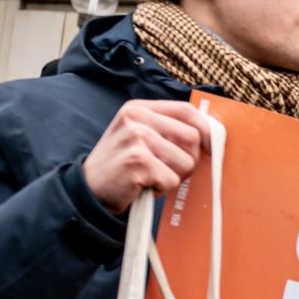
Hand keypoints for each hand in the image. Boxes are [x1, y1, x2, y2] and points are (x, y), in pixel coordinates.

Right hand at [81, 100, 210, 212]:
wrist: (87, 188)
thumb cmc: (121, 165)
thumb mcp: (138, 136)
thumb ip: (167, 130)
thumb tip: (210, 136)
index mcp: (139, 108)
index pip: (186, 111)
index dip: (206, 130)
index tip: (209, 147)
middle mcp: (137, 119)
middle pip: (192, 138)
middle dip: (188, 160)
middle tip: (168, 170)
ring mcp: (136, 138)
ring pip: (185, 162)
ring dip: (173, 177)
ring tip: (150, 176)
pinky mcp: (138, 161)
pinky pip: (171, 180)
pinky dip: (161, 189)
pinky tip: (142, 185)